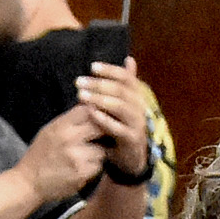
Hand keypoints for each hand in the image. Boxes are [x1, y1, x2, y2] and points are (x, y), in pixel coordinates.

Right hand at [21, 101, 113, 206]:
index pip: (87, 110)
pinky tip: (83, 168)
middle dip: (103, 133)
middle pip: (100, 127)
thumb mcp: (49, 131)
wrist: (29, 183)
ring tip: (86, 157)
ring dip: (98, 153)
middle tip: (99, 139)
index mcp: (60, 126)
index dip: (96, 114)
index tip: (98, 120)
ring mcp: (77, 156)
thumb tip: (90, 107)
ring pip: (102, 149)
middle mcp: (69, 138)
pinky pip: (99, 165)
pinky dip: (94, 167)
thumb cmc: (39, 156)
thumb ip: (69, 120)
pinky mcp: (82, 173)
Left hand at [73, 62, 152, 178]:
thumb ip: (123, 84)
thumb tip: (129, 59)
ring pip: (121, 107)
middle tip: (79, 82)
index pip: (127, 78)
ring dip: (100, 99)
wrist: (129, 160)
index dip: (110, 70)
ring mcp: (137, 125)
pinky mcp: (132, 140)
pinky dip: (105, 120)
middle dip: (100, 84)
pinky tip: (91, 113)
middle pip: (122, 91)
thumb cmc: (122, 128)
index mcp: (137, 97)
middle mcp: (140, 109)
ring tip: (81, 95)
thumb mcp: (121, 104)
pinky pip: (119, 128)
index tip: (92, 67)